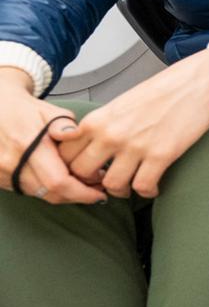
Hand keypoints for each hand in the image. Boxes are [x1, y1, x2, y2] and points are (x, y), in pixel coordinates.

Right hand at [0, 69, 100, 204]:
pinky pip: (27, 191)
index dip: (82, 192)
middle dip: (77, 195)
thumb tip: (74, 134)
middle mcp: (11, 162)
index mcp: (27, 144)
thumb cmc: (26, 110)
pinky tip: (61, 182)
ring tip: (82, 184)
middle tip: (96, 189)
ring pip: (39, 195)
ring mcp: (1, 172)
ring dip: (63, 194)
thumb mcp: (49, 111)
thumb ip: (64, 124)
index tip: (100, 193)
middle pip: (50, 193)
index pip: (58, 181)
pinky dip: (47, 190)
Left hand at [58, 47, 208, 197]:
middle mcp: (111, 134)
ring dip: (121, 190)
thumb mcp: (119, 105)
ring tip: (131, 186)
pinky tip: (153, 187)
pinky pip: (143, 186)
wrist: (195, 84)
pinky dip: (147, 192)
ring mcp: (135, 146)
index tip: (88, 171)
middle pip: (83, 173)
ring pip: (112, 185)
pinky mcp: (161, 155)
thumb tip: (89, 147)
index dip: (73, 168)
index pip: (66, 155)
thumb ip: (100, 126)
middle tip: (107, 181)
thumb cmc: (161, 92)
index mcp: (97, 120)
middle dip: (93, 182)